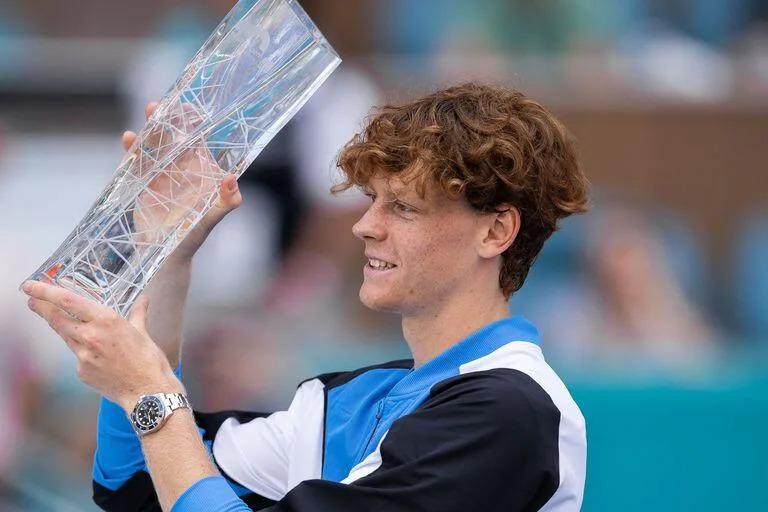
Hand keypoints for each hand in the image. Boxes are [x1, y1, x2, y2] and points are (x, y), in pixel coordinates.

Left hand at [23, 280, 182, 411]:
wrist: (147, 392)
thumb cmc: (148, 361)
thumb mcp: (142, 332)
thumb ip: (138, 313)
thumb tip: (143, 299)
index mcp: (107, 320)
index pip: (68, 301)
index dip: (45, 292)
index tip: (31, 287)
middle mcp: (91, 335)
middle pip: (57, 319)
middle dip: (42, 308)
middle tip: (32, 301)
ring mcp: (83, 355)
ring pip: (65, 336)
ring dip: (62, 327)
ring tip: (60, 321)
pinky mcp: (81, 371)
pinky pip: (77, 355)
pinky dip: (82, 350)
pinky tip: (96, 354)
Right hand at [124, 102, 242, 262]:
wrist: (167, 254)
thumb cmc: (194, 236)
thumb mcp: (211, 219)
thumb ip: (225, 202)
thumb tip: (233, 180)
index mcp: (200, 173)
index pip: (197, 142)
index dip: (193, 124)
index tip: (188, 107)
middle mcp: (180, 169)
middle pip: (174, 139)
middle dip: (168, 121)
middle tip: (160, 105)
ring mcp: (161, 175)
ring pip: (155, 147)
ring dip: (151, 130)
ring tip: (149, 114)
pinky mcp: (142, 184)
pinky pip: (137, 163)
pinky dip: (133, 150)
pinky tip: (129, 138)